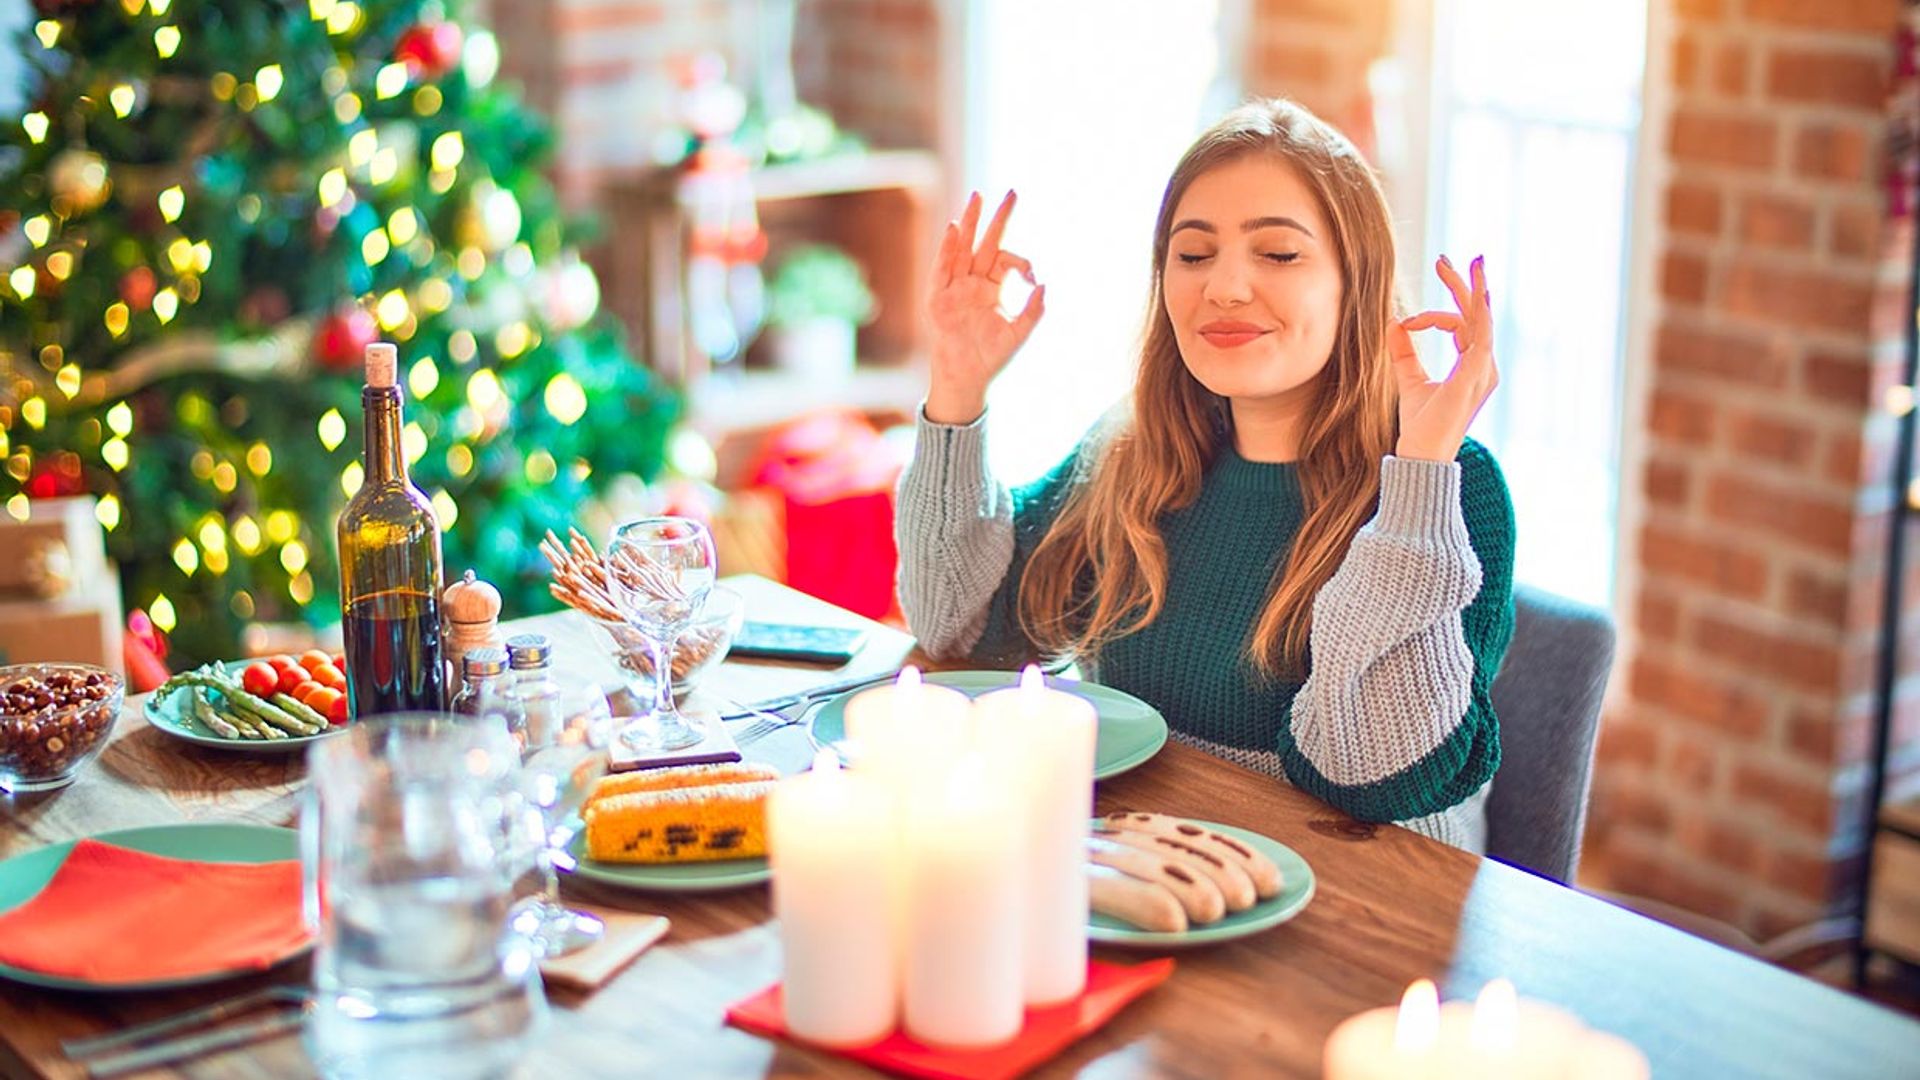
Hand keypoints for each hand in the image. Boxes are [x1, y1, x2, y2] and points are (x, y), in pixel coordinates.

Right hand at [924, 190, 1045, 423]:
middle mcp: (973, 282)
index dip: (1022, 262)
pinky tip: (954, 228)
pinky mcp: (938, 298)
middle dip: (998, 218)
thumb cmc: (992, 357)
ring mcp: (954, 287)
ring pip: (962, 248)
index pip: (1006, 260)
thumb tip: (1045, 285)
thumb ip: (1034, 310)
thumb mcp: (1019, 333)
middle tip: (1012, 192)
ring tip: (978, 197)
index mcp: (992, 287)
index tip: (1032, 277)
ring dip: (969, 223)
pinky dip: (947, 249)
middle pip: (985, 242)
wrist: (967, 378)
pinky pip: (942, 268)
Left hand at [1387, 254, 1497, 462]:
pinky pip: (1480, 334)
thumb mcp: (1408, 378)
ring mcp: (1483, 370)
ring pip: (1480, 319)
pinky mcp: (1475, 375)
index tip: (1406, 321)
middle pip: (1476, 315)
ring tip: (1463, 263)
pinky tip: (1474, 291)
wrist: (1421, 454)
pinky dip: (1476, 311)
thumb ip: (1403, 350)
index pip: (1461, 326)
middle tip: (1444, 259)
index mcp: (1472, 366)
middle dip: (1462, 285)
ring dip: (1470, 289)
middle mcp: (1484, 366)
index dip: (1432, 316)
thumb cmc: (1419, 424)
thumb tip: (1393, 320)